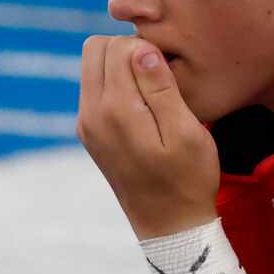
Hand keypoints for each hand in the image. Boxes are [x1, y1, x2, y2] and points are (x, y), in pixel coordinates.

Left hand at [75, 35, 220, 240]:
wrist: (170, 227)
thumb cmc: (188, 180)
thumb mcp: (186, 132)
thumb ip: (161, 88)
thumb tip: (140, 49)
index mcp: (114, 111)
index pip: (117, 46)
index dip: (147, 48)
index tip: (168, 73)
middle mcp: (91, 115)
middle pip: (94, 49)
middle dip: (126, 50)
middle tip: (158, 76)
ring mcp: (86, 126)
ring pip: (91, 67)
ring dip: (120, 68)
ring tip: (153, 92)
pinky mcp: (89, 134)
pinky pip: (94, 89)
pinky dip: (116, 86)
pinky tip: (143, 109)